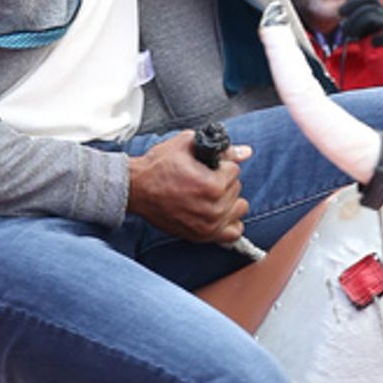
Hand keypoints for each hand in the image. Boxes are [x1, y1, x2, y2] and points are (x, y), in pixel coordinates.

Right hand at [125, 130, 251, 242]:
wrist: (136, 189)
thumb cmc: (158, 166)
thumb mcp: (188, 146)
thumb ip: (222, 150)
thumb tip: (247, 152)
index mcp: (213, 185)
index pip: (234, 170)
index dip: (220, 165)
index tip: (205, 167)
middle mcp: (214, 208)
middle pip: (237, 189)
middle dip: (223, 181)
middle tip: (203, 179)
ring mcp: (209, 225)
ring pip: (238, 208)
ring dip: (229, 200)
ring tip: (211, 195)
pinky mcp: (202, 236)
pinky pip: (233, 233)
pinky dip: (229, 223)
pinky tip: (218, 213)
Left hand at [339, 0, 382, 47]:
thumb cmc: (370, 41)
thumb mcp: (359, 26)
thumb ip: (354, 15)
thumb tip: (342, 8)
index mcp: (377, 8)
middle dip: (352, 2)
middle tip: (340, 13)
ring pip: (368, 6)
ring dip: (353, 17)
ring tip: (345, 28)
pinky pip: (369, 17)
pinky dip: (357, 24)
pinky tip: (352, 33)